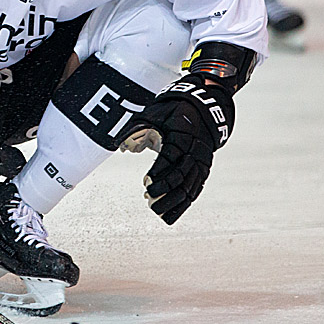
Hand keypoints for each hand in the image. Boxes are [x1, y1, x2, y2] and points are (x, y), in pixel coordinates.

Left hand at [119, 75, 233, 223]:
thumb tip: (119, 145)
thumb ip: (137, 129)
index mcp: (183, 135)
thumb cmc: (173, 111)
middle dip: (165, 190)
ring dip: (173, 202)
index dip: (159, 170)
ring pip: (190, 187)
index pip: (171, 157)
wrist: (203, 108)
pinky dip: (183, 205)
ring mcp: (201, 162)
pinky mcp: (204, 170)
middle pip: (182, 176)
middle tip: (148, 198)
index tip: (146, 181)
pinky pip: (195, 191)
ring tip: (156, 211)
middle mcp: (195, 150)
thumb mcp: (154, 114)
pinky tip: (170, 216)